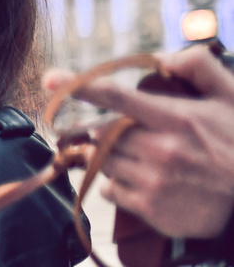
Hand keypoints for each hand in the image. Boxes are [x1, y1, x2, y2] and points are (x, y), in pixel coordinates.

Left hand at [45, 45, 233, 238]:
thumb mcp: (231, 96)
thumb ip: (199, 66)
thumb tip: (161, 58)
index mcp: (176, 118)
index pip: (117, 98)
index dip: (80, 87)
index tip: (50, 78)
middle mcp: (160, 149)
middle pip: (101, 133)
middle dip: (100, 130)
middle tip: (114, 131)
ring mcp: (152, 180)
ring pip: (101, 161)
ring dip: (107, 156)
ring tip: (139, 155)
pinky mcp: (148, 207)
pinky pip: (108, 191)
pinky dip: (115, 184)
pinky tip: (141, 179)